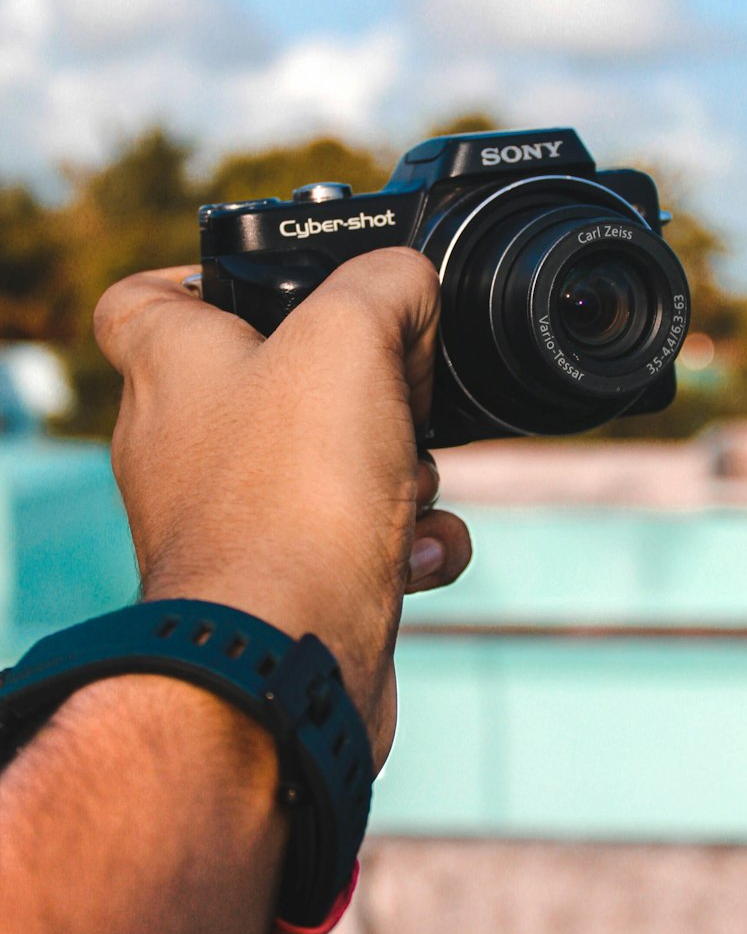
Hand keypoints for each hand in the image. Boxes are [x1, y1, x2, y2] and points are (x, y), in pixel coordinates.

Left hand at [93, 248, 471, 768]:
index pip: (141, 297)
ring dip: (394, 463)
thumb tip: (413, 293)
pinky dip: (402, 539)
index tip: (271, 283)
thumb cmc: (290, 498)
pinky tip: (416, 549)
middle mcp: (185, 444)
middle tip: (391, 387)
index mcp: (172, 369)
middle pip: (271, 379)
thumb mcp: (350, 334)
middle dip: (355, 381)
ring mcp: (230, 519)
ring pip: (325, 460)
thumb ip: (387, 282)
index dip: (200, 275)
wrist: (288, 658)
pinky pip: (354, 537)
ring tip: (406, 478)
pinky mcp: (280, 581)